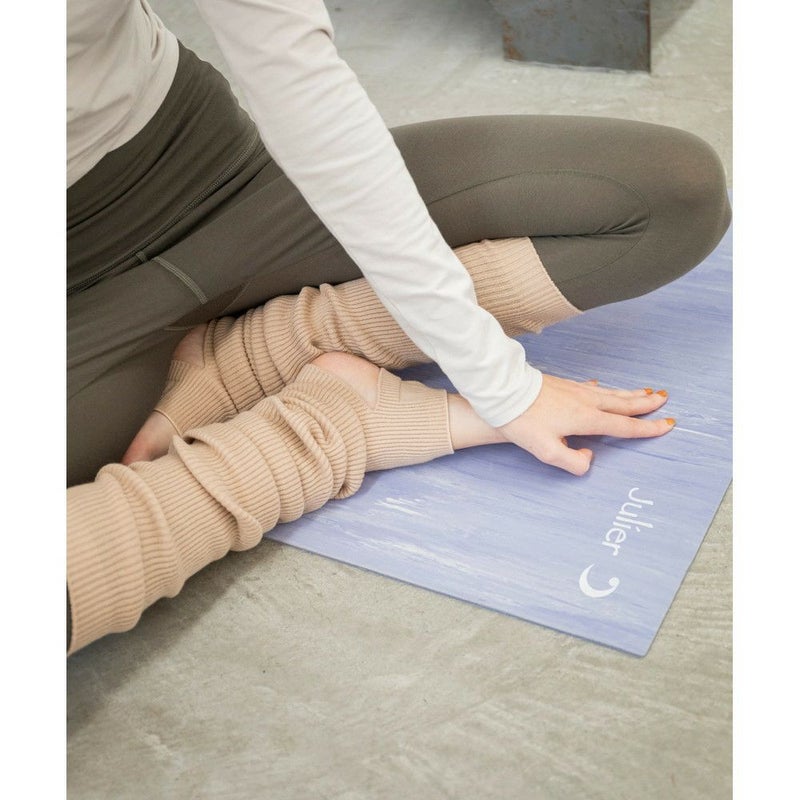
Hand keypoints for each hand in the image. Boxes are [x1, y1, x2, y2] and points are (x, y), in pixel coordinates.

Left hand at [498, 374, 674, 475]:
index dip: (647, 428)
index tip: (667, 425)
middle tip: (665, 400)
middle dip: (646, 404)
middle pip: (623, 404)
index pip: (624, 426)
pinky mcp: (562, 385)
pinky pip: (591, 387)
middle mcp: (585, 402)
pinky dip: (603, 388)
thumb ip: (571, 461)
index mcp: (586, 419)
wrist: (503, 391)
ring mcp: (574, 390)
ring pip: (609, 393)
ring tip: (646, 391)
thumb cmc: (522, 422)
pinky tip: (600, 386)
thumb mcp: (545, 450)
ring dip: (629, 393)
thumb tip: (589, 460)